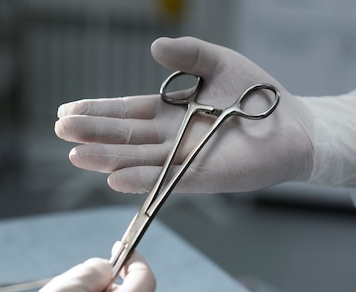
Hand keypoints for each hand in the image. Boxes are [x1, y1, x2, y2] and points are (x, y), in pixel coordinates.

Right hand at [55, 36, 313, 193]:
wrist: (293, 125)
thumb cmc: (257, 94)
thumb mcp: (219, 61)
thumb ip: (188, 54)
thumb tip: (154, 47)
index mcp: (170, 113)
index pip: (126, 112)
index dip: (96, 111)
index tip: (66, 110)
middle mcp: (170, 139)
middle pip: (124, 136)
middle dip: (92, 132)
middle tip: (61, 129)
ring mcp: (183, 160)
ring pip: (137, 159)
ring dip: (107, 158)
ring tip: (76, 154)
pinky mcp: (201, 177)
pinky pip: (166, 179)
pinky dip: (140, 179)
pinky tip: (114, 178)